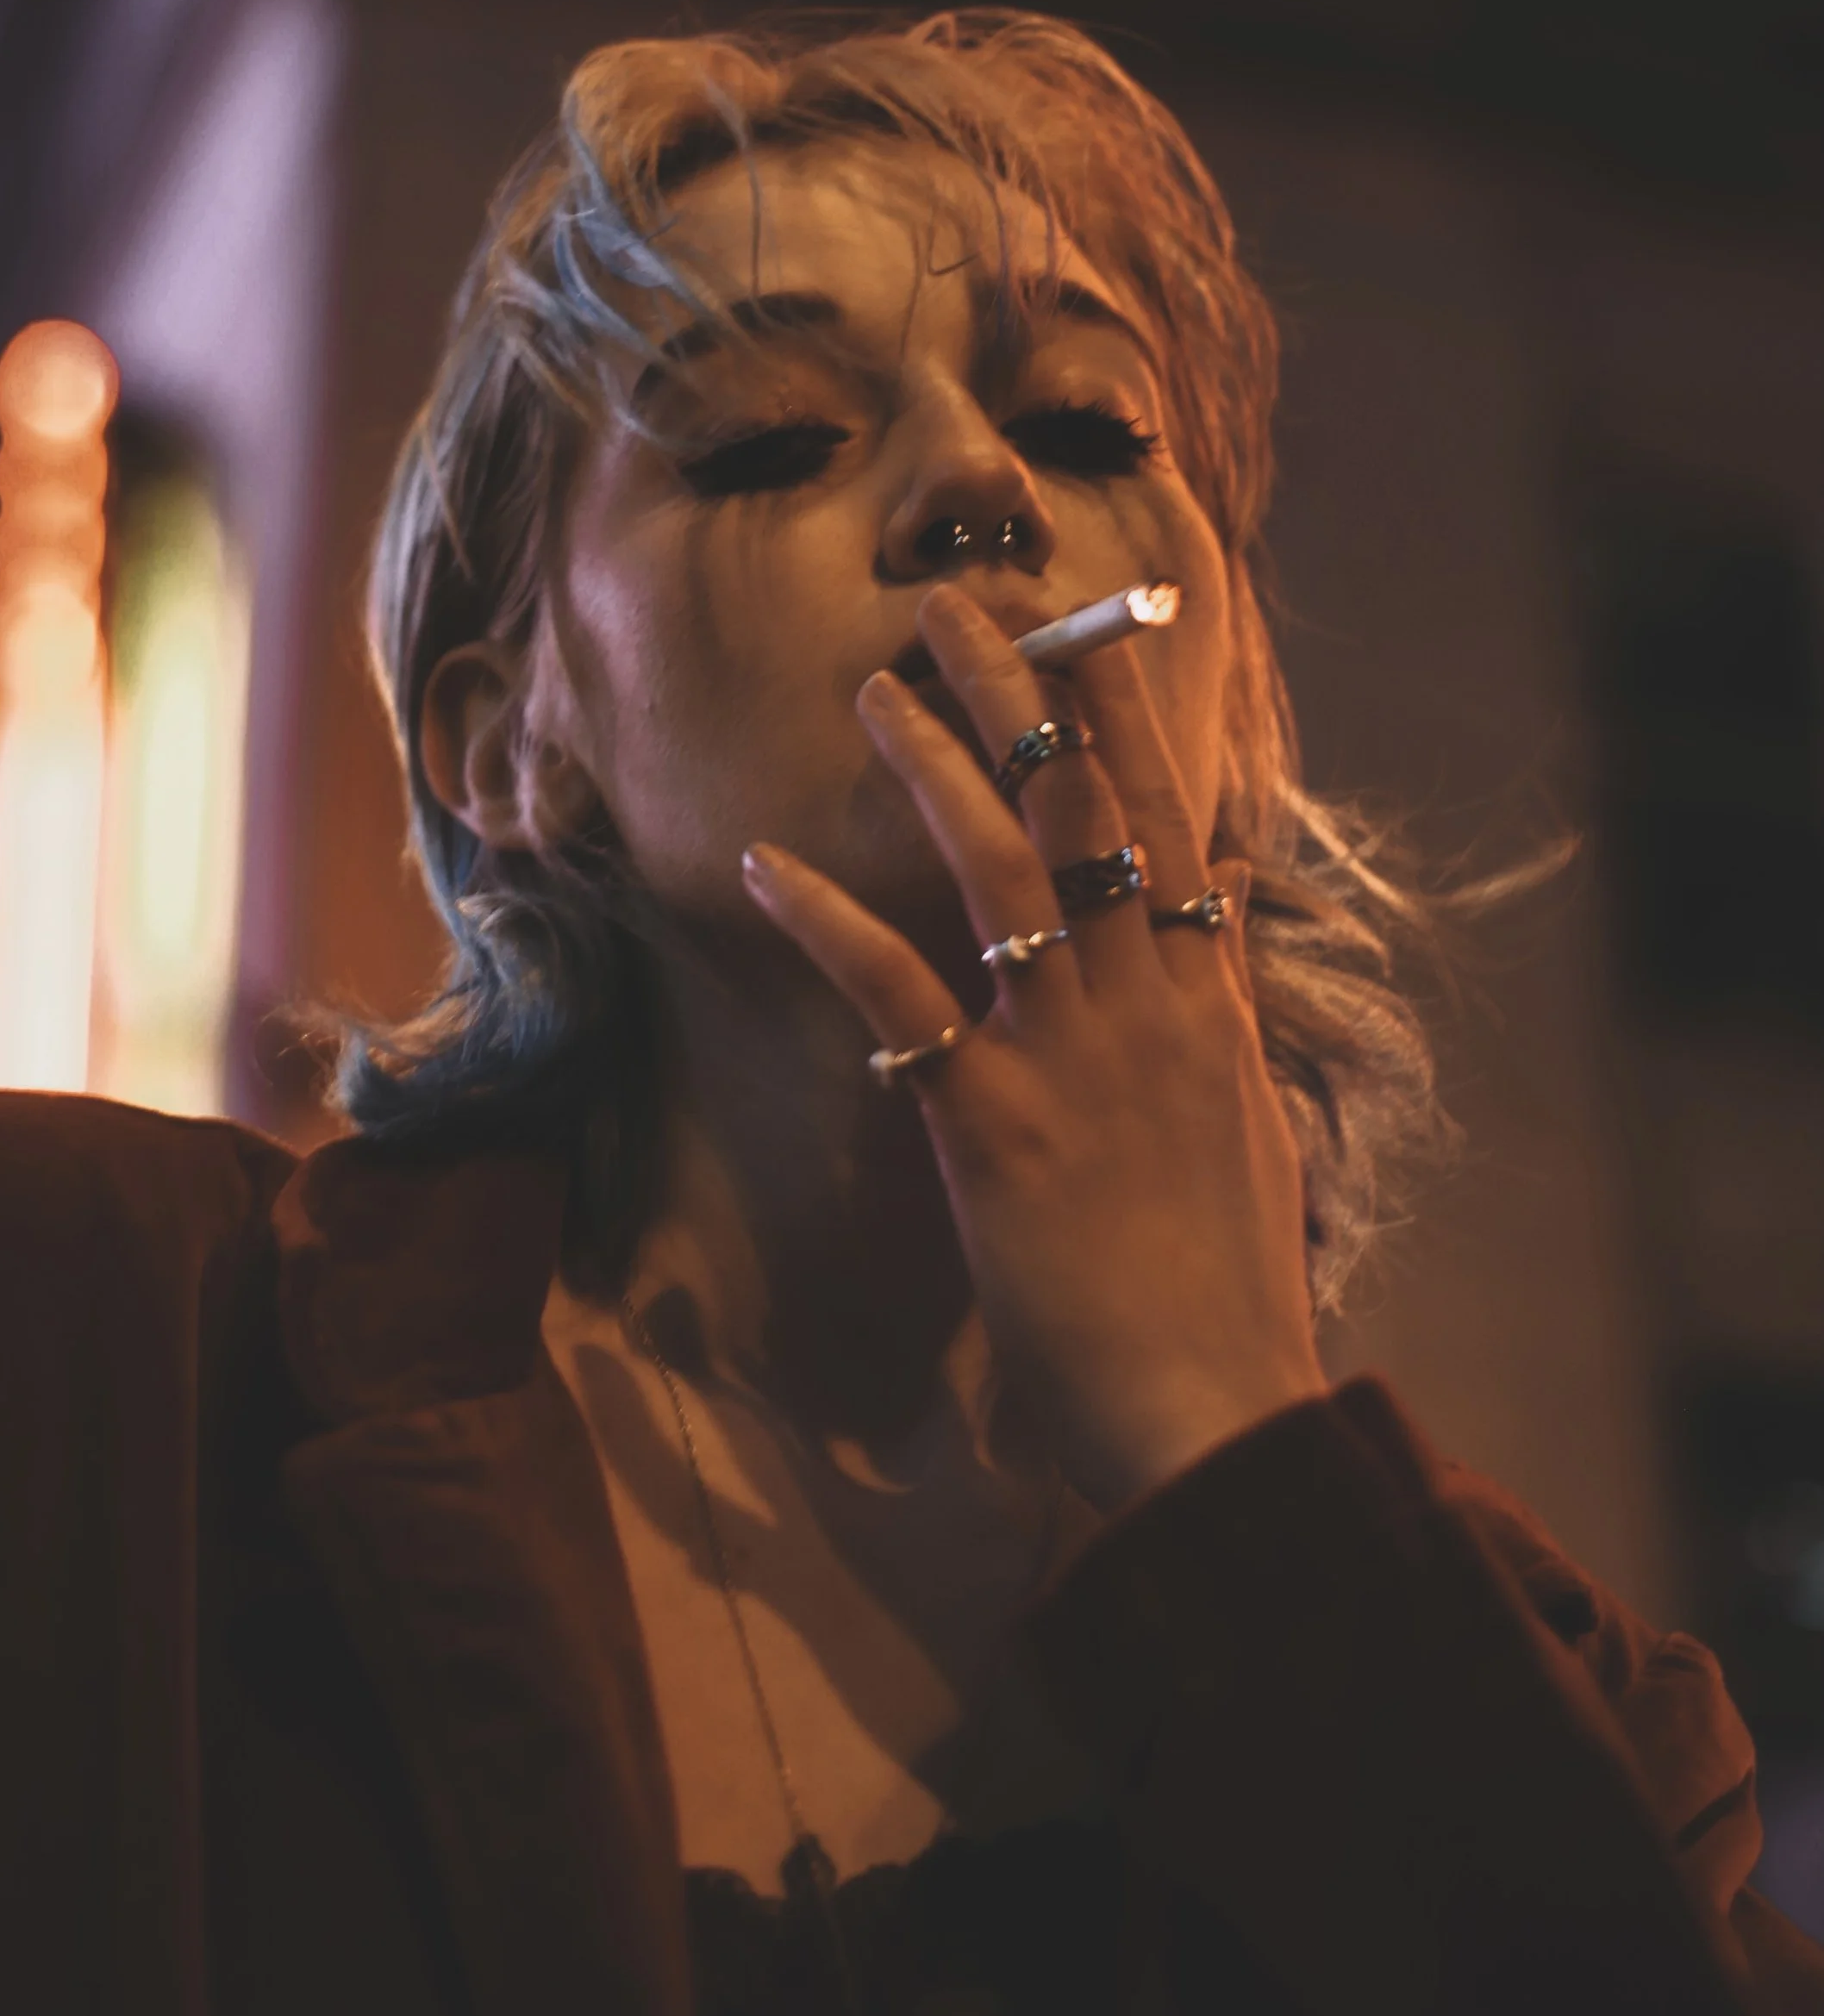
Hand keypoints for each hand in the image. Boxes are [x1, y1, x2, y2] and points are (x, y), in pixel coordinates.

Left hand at [740, 579, 1325, 1516]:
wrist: (1217, 1411)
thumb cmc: (1225, 1294)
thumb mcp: (1245, 1129)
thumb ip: (1222, 1011)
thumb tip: (1224, 906)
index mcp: (1209, 1007)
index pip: (1172, 823)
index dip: (1127, 719)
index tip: (1091, 627)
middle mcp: (1149, 1006)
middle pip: (1086, 811)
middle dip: (1024, 695)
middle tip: (961, 604)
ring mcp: (1076, 1056)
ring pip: (1005, 868)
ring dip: (937, 766)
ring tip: (876, 689)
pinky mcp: (999, 1123)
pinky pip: (904, 995)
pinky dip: (833, 922)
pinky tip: (770, 865)